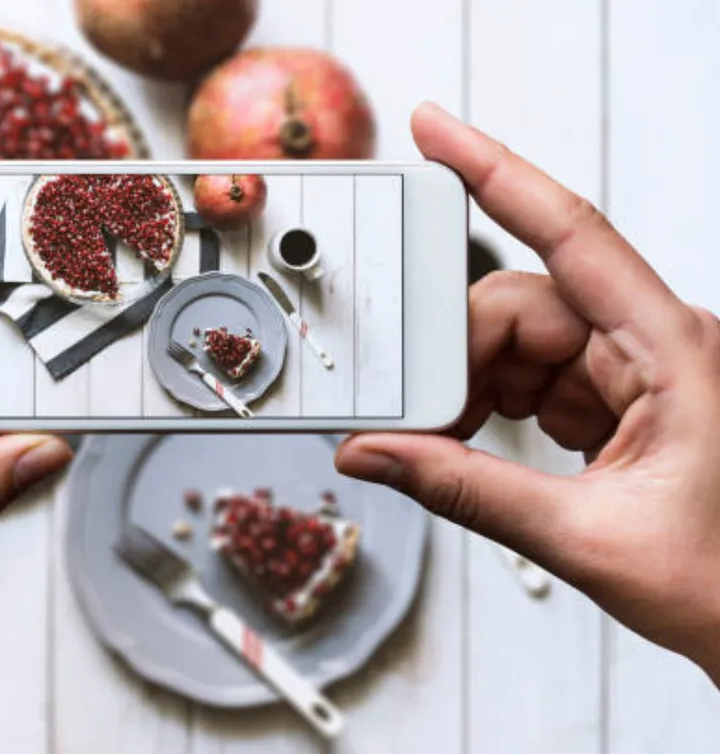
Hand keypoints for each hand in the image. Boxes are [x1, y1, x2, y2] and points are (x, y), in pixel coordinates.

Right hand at [336, 103, 719, 685]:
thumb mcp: (584, 539)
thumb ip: (468, 491)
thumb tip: (379, 454)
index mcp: (674, 350)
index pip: (573, 233)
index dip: (496, 171)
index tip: (434, 132)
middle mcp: (653, 342)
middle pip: (523, 302)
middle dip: (458, 354)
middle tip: (417, 415)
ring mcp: (634, 369)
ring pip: (519, 340)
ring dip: (471, 386)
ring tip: (446, 442)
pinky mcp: (615, 397)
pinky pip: (531, 374)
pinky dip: (489, 403)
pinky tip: (476, 440)